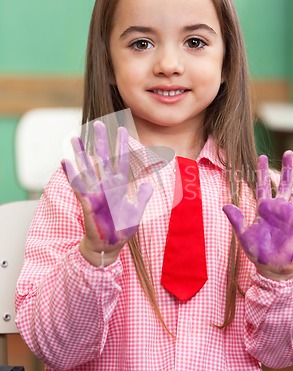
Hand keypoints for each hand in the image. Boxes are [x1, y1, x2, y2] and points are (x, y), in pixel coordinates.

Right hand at [62, 121, 152, 265]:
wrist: (110, 246)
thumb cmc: (121, 230)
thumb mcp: (136, 212)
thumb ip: (143, 197)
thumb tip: (149, 184)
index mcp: (119, 186)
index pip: (121, 161)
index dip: (121, 146)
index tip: (122, 130)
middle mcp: (106, 186)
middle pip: (103, 159)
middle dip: (101, 142)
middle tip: (98, 124)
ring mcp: (96, 193)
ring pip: (87, 169)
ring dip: (80, 153)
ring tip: (74, 138)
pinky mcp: (87, 203)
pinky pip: (79, 186)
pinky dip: (72, 174)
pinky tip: (65, 162)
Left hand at [223, 151, 292, 279]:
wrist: (271, 267)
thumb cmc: (257, 252)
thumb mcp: (243, 234)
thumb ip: (236, 219)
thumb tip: (224, 205)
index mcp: (264, 208)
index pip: (264, 184)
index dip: (263, 171)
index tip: (261, 156)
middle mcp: (278, 207)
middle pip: (284, 182)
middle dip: (286, 167)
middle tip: (288, 152)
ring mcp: (291, 213)